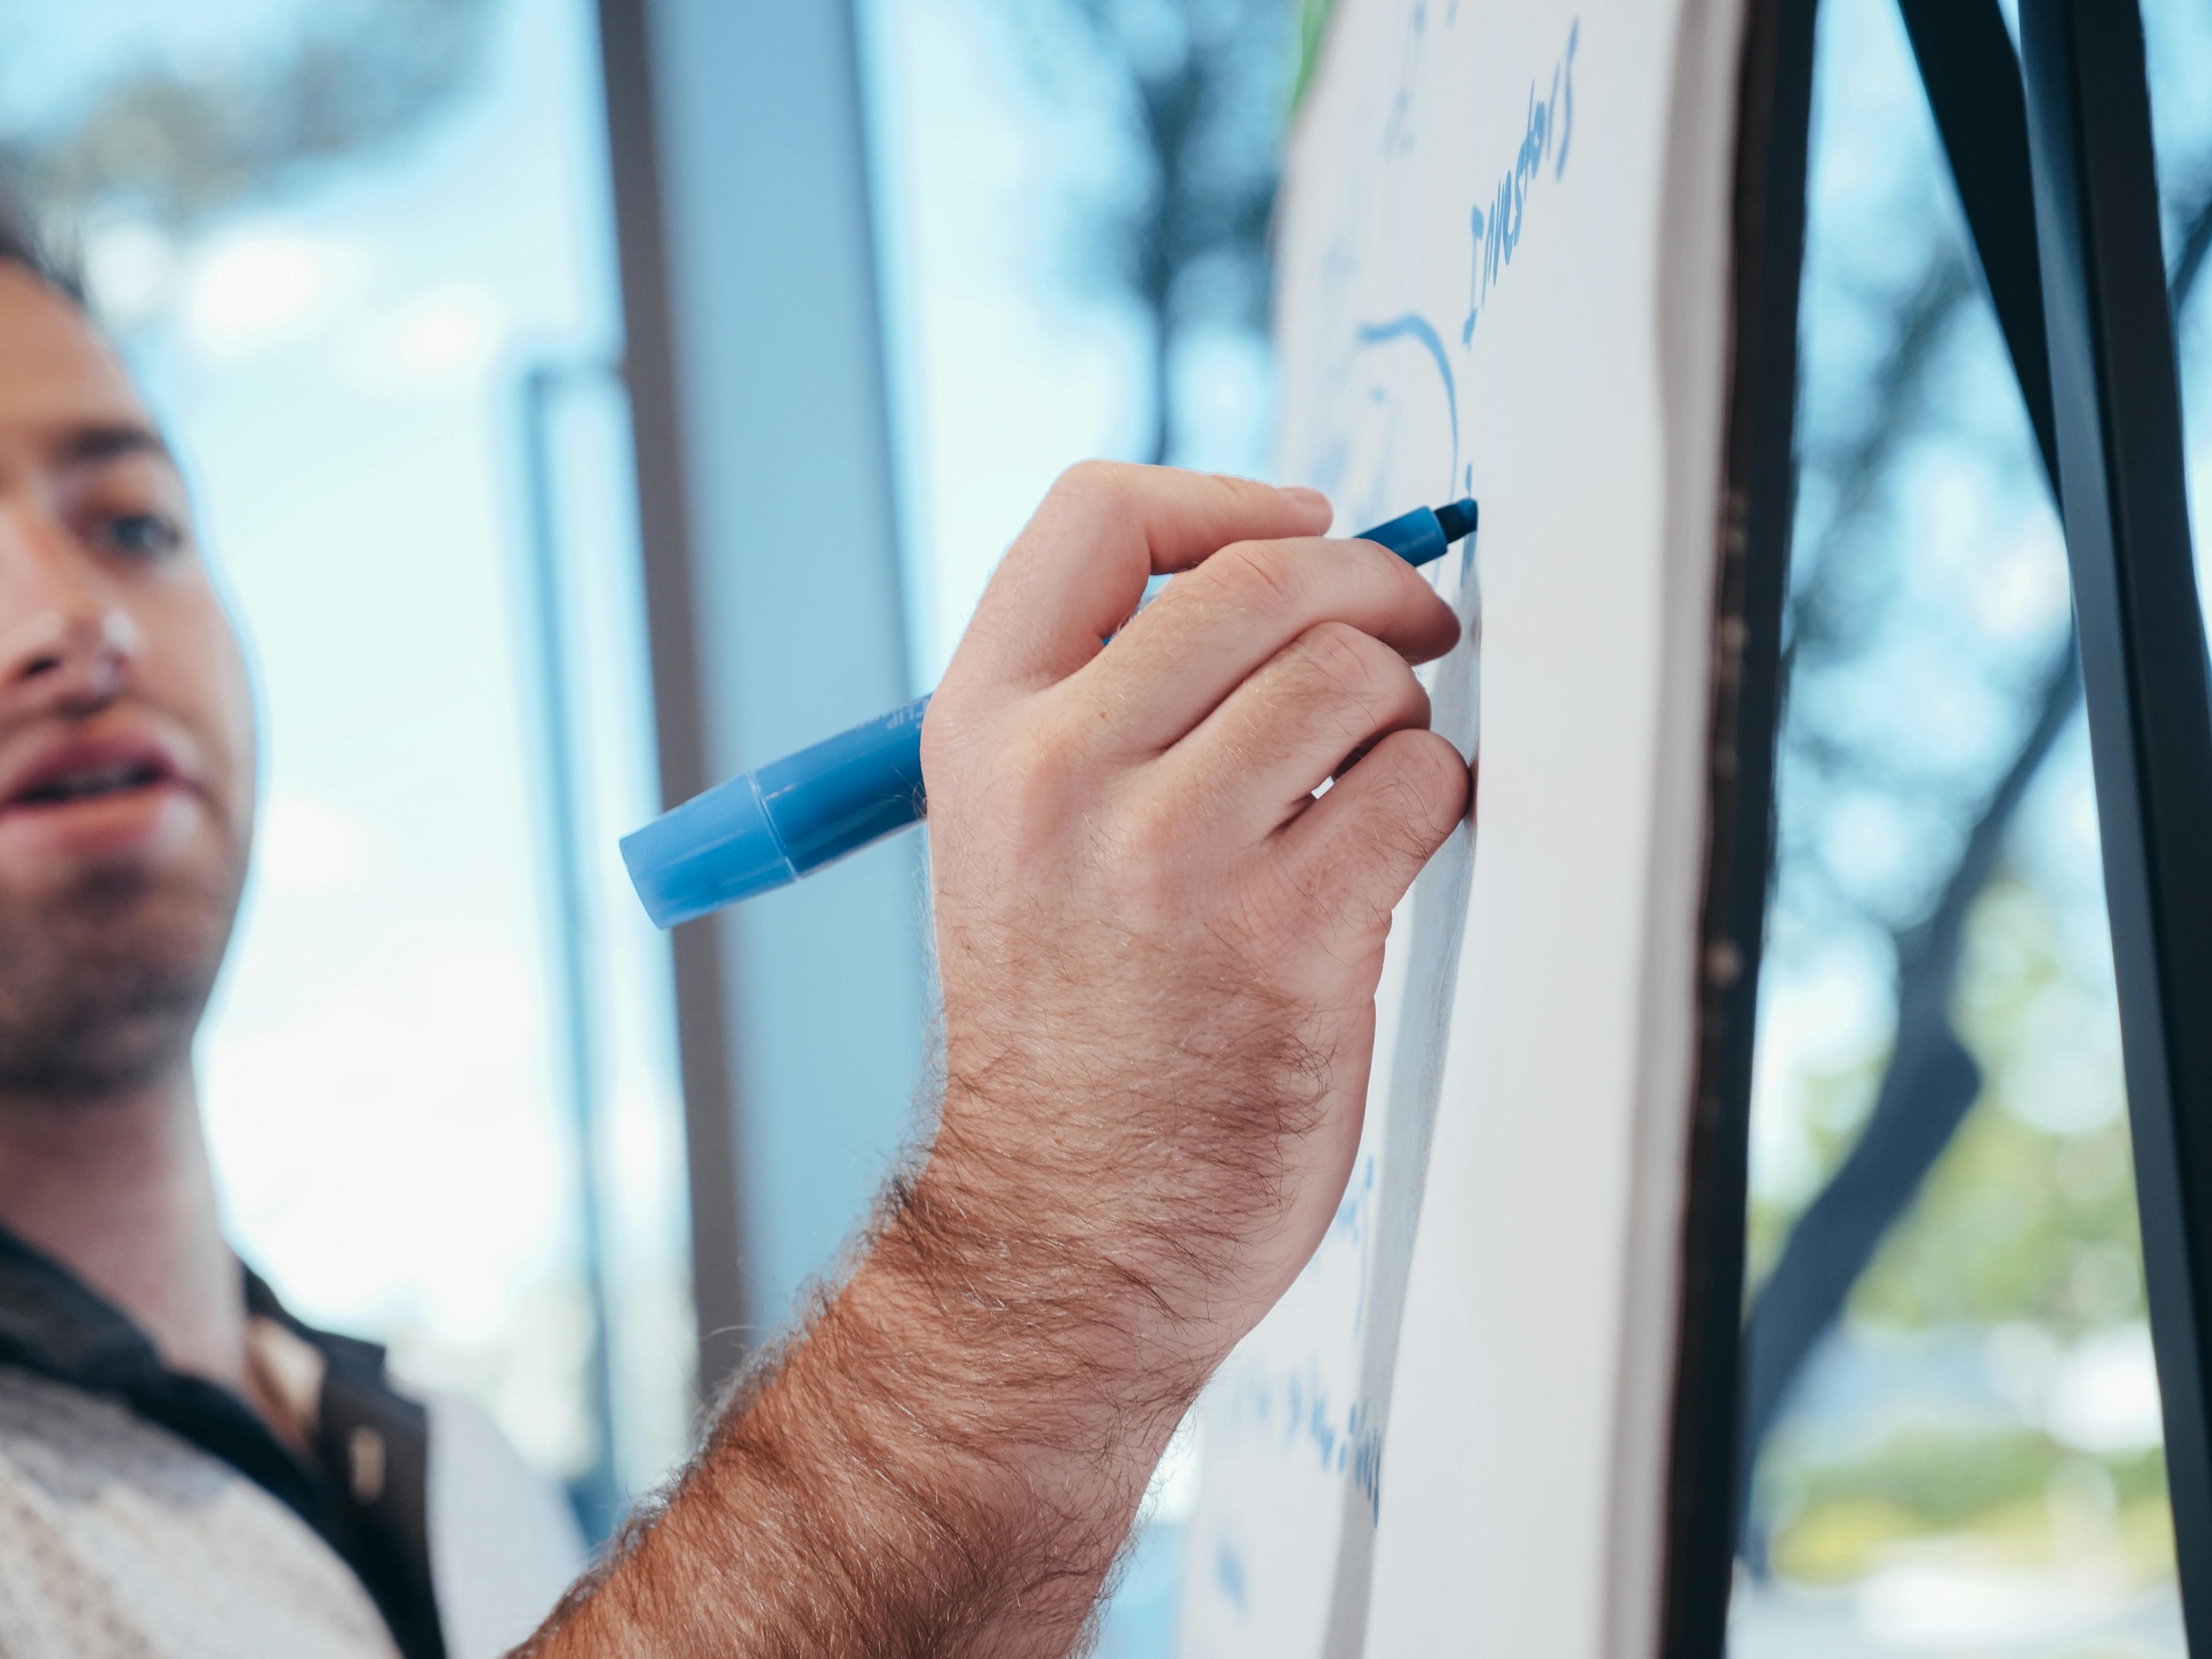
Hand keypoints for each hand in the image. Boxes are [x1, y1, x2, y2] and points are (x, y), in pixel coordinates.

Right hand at [523, 464, 1469, 1658]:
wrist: (1066, 1238)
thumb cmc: (1065, 1035)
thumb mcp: (1013, 840)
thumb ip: (1101, 705)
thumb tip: (1274, 573)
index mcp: (984, 733)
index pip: (1096, 514)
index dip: (1224, 497)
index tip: (1299, 525)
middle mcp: (1061, 776)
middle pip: (1260, 576)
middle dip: (1369, 583)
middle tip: (1410, 625)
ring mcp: (1171, 859)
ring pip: (1355, 673)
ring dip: (1402, 708)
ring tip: (1381, 770)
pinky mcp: (1288, 941)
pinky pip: (1418, 783)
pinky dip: (1436, 796)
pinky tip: (1398, 846)